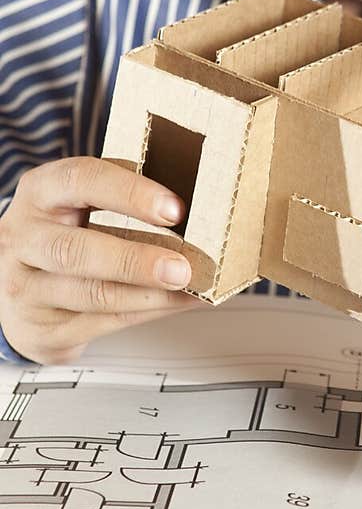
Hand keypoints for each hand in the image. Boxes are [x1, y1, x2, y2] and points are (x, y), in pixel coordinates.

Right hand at [0, 157, 200, 364]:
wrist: (15, 289)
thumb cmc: (61, 235)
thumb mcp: (75, 206)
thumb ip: (120, 202)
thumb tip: (196, 212)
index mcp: (39, 193)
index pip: (80, 181)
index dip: (130, 193)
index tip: (175, 210)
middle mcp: (23, 238)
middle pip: (74, 250)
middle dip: (134, 261)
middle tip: (182, 268)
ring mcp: (26, 287)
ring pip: (91, 294)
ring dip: (149, 295)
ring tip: (188, 288)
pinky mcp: (41, 327)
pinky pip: (102, 322)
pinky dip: (148, 311)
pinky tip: (178, 302)